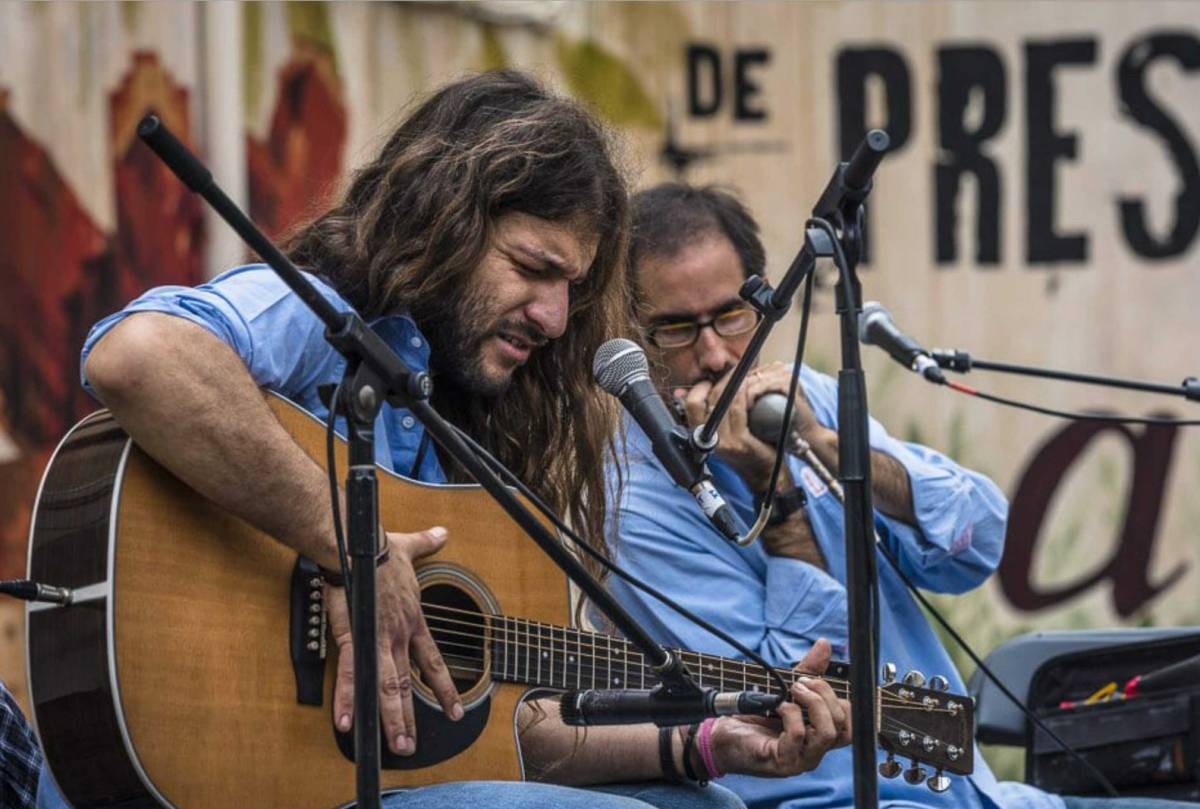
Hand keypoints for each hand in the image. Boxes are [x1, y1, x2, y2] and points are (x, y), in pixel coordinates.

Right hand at [326, 526, 462, 755]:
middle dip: (411, 717)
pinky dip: (349, 699)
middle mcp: (399, 636)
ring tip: (394, 745)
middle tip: (412, 746)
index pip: (433, 662)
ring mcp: (378, 639)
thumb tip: (442, 532)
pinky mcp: (354, 637)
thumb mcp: (410, 547)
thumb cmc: (380, 548)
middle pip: (408, 684)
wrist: (358, 546)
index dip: (444, 688)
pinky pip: (352, 675)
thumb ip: (427, 543)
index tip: (455, 710)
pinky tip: (347, 722)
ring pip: (387, 687)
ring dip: (390, 718)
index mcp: (412, 621)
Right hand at [675, 362, 822, 491]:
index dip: (699, 388)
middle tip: (733, 372)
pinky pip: (737, 409)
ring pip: (721, 401)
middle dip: (720, 381)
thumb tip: (686, 392)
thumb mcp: (723, 432)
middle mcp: (709, 439)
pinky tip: (749, 386)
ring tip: (743, 375)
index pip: (690, 404)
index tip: (711, 381)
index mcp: (701, 436)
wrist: (765, 474)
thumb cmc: (748, 450)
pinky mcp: (739, 441)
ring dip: (732, 383)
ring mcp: (724, 441)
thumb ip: (709, 415)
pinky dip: (742, 393)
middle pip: (706, 399)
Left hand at [706, 639, 850, 776]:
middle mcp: (815, 750)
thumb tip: (824, 645)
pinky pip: (797, 735)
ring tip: (794, 690)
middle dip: (825, 694)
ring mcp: (801, 759)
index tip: (814, 680)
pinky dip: (790, 713)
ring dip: (813, 703)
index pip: (849, 722)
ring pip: (827, 733)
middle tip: (801, 682)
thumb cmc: (753, 715)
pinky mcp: (782, 760)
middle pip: (843, 725)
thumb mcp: (784, 690)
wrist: (720, 736)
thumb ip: (807, 671)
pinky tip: (778, 706)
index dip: (839, 698)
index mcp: (818, 736)